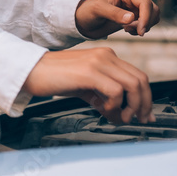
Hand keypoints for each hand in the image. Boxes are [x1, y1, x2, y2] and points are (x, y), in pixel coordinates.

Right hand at [22, 47, 154, 124]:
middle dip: (144, 104)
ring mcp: (99, 62)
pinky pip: (115, 91)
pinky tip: (102, 109)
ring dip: (132, 107)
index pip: (137, 75)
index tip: (145, 114)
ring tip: (120, 118)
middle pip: (140, 80)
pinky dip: (114, 106)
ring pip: (133, 85)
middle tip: (140, 120)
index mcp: (106, 56)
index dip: (146, 97)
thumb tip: (120, 112)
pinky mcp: (90, 71)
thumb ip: (103, 95)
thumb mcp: (85, 86)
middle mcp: (106, 55)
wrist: (31, 70)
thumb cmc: (54, 78)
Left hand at [74, 0, 160, 38]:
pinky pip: (147, 23)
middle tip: (129, 30)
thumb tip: (132, 18)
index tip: (140, 32)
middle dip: (145, 23)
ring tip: (126, 30)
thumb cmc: (89, 11)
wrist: (85, 20)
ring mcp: (135, 6)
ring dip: (143, 26)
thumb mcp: (98, 10)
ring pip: (153, 16)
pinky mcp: (135, 15)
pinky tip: (127, 30)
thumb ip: (114, 14)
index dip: (146, 18)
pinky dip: (141, 29)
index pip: (145, 3)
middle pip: (153, 9)